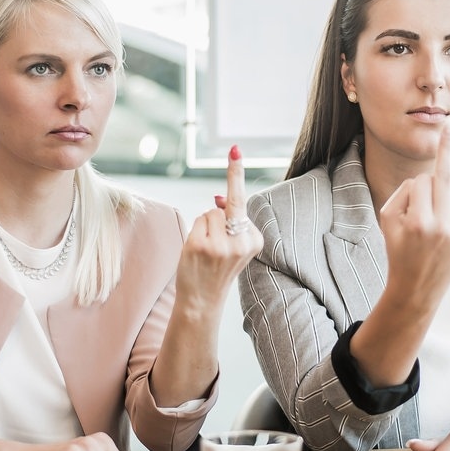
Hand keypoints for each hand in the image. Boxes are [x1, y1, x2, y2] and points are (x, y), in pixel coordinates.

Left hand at [178, 145, 264, 312]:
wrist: (203, 301)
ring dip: (203, 227)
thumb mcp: (231, 246)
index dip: (236, 172)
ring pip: (209, 213)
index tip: (235, 149)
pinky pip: (198, 222)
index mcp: (254, 240)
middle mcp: (242, 241)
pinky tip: (198, 254)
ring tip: (206, 252)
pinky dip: (195, 233)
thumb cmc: (215, 270)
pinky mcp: (202, 246)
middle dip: (217, 213)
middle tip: (218, 226)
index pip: (243, 201)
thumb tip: (218, 198)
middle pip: (224, 206)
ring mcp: (222, 244)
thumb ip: (228, 220)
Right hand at [378, 118, 449, 307]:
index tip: (413, 198)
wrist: (417, 288)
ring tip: (440, 202)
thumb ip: (401, 192)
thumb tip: (424, 178)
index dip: (415, 185)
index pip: (421, 180)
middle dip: (444, 150)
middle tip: (446, 132)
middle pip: (445, 176)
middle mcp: (441, 226)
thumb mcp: (387, 221)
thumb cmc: (399, 251)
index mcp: (417, 222)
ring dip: (449, 187)